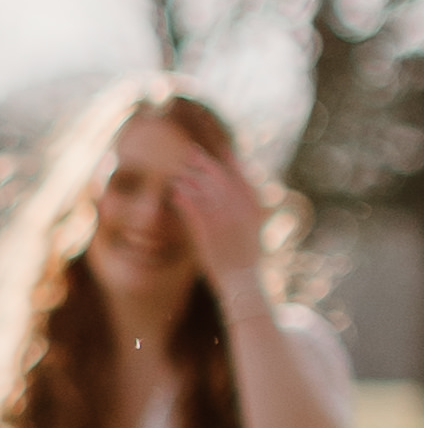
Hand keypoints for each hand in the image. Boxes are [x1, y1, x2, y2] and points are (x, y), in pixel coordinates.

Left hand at [164, 135, 270, 289]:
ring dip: (188, 177)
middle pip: (218, 177)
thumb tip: (236, 195)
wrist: (242, 281)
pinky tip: (174, 192)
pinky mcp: (207, 230)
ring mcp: (222, 219)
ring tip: (177, 173)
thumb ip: (246, 210)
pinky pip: (191, 206)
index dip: (231, 160)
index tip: (222, 147)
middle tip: (190, 150)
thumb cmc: (245, 259)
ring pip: (202, 188)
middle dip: (203, 162)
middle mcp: (238, 210)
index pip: (242, 177)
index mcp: (252, 209)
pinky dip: (182, 196)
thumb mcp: (253, 230)